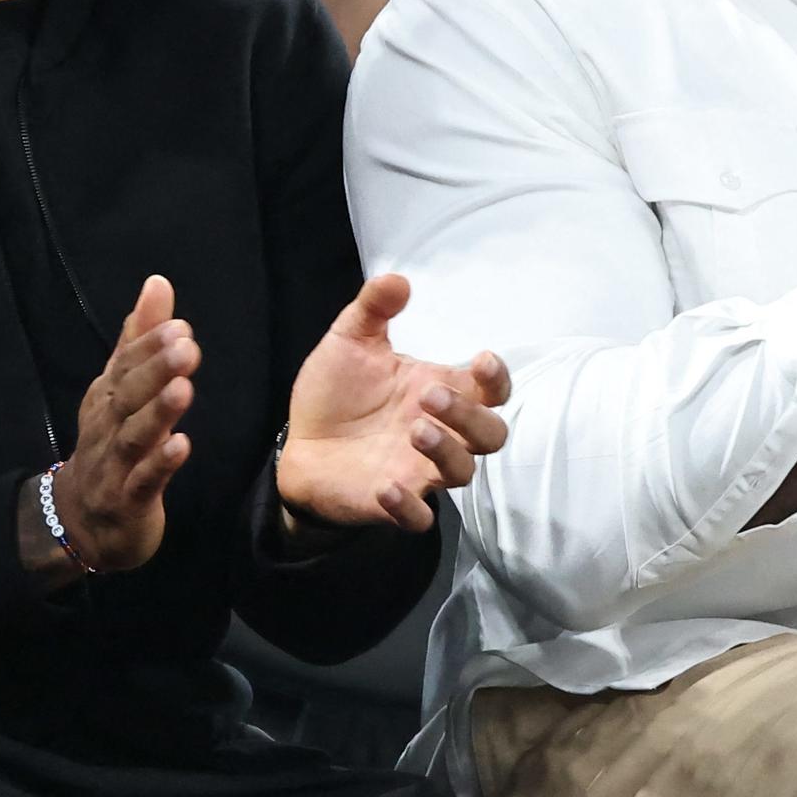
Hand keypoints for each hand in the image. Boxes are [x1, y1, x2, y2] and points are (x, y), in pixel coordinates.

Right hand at [48, 275, 199, 573]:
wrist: (81, 519)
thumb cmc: (111, 445)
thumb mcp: (122, 389)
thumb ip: (140, 339)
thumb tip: (157, 283)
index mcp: (106, 397)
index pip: (125, 365)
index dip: (149, 346)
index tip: (179, 326)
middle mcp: (106, 426)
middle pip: (128, 395)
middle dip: (155, 370)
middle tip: (187, 346)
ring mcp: (114, 465)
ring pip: (134, 436)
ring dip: (158, 412)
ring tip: (184, 389)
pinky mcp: (127, 501)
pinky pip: (143, 481)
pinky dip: (160, 463)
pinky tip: (182, 446)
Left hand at [276, 273, 510, 533]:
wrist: (298, 444)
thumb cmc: (336, 393)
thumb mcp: (349, 342)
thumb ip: (373, 309)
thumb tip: (397, 278)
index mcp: (438, 391)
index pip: (491, 391)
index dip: (498, 379)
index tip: (482, 360)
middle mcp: (439, 434)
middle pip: (490, 435)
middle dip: (471, 416)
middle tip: (430, 397)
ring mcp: (418, 471)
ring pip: (462, 474)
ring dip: (448, 453)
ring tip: (415, 429)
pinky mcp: (392, 504)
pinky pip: (418, 518)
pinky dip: (409, 507)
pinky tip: (385, 487)